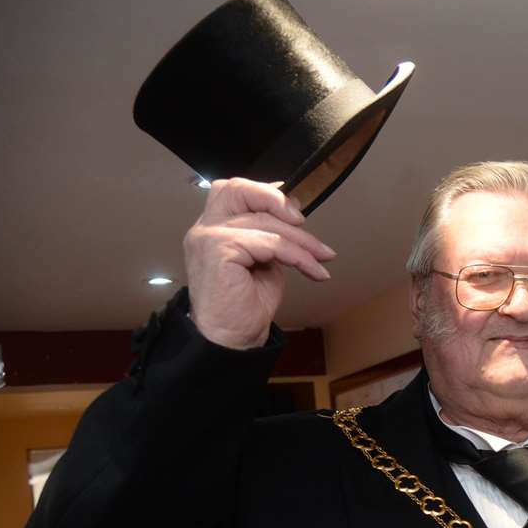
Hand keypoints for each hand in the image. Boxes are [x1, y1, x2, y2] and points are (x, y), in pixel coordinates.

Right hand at [183, 178, 336, 348]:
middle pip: (239, 189)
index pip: (234, 190)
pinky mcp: (218, 250)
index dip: (267, 193)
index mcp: (212, 227)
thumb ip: (271, 233)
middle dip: (277, 200)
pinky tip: (314, 271)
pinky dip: (298, 256)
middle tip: (304, 223)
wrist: (233, 338)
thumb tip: (293, 209)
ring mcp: (208, 237)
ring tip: (323, 259)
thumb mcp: (264, 259)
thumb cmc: (246, 304)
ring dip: (302, 241)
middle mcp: (205, 228)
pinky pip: (270, 242)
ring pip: (265, 222)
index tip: (296, 214)